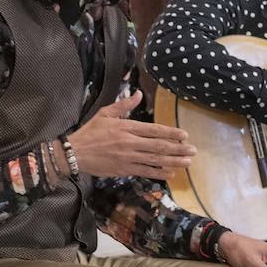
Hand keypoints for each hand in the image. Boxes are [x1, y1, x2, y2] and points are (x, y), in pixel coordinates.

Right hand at [68, 90, 195, 178]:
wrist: (74, 153)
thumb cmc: (90, 132)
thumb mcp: (105, 113)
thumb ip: (124, 105)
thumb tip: (139, 93)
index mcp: (127, 127)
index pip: (154, 130)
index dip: (171, 133)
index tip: (184, 135)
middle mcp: (130, 143)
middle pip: (159, 146)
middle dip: (178, 149)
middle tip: (193, 150)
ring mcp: (127, 158)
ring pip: (155, 160)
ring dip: (173, 161)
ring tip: (188, 162)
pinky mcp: (123, 170)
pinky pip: (145, 171)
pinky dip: (158, 173)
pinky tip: (171, 173)